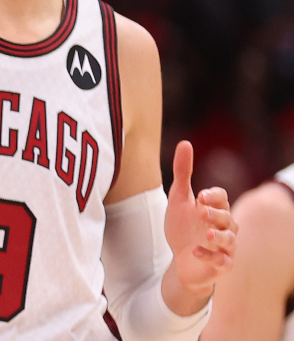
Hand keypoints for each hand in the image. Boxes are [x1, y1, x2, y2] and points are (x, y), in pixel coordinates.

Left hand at [163, 141, 237, 309]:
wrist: (182, 260)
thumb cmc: (183, 227)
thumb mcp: (179, 199)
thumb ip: (182, 173)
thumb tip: (185, 143)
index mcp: (215, 209)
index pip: (222, 198)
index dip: (214, 196)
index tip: (200, 196)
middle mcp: (224, 227)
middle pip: (227, 218)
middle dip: (216, 215)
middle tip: (202, 212)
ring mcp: (224, 247)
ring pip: (230, 240)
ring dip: (220, 236)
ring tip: (207, 234)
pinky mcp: (221, 265)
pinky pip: (222, 262)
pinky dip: (210, 257)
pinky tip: (195, 251)